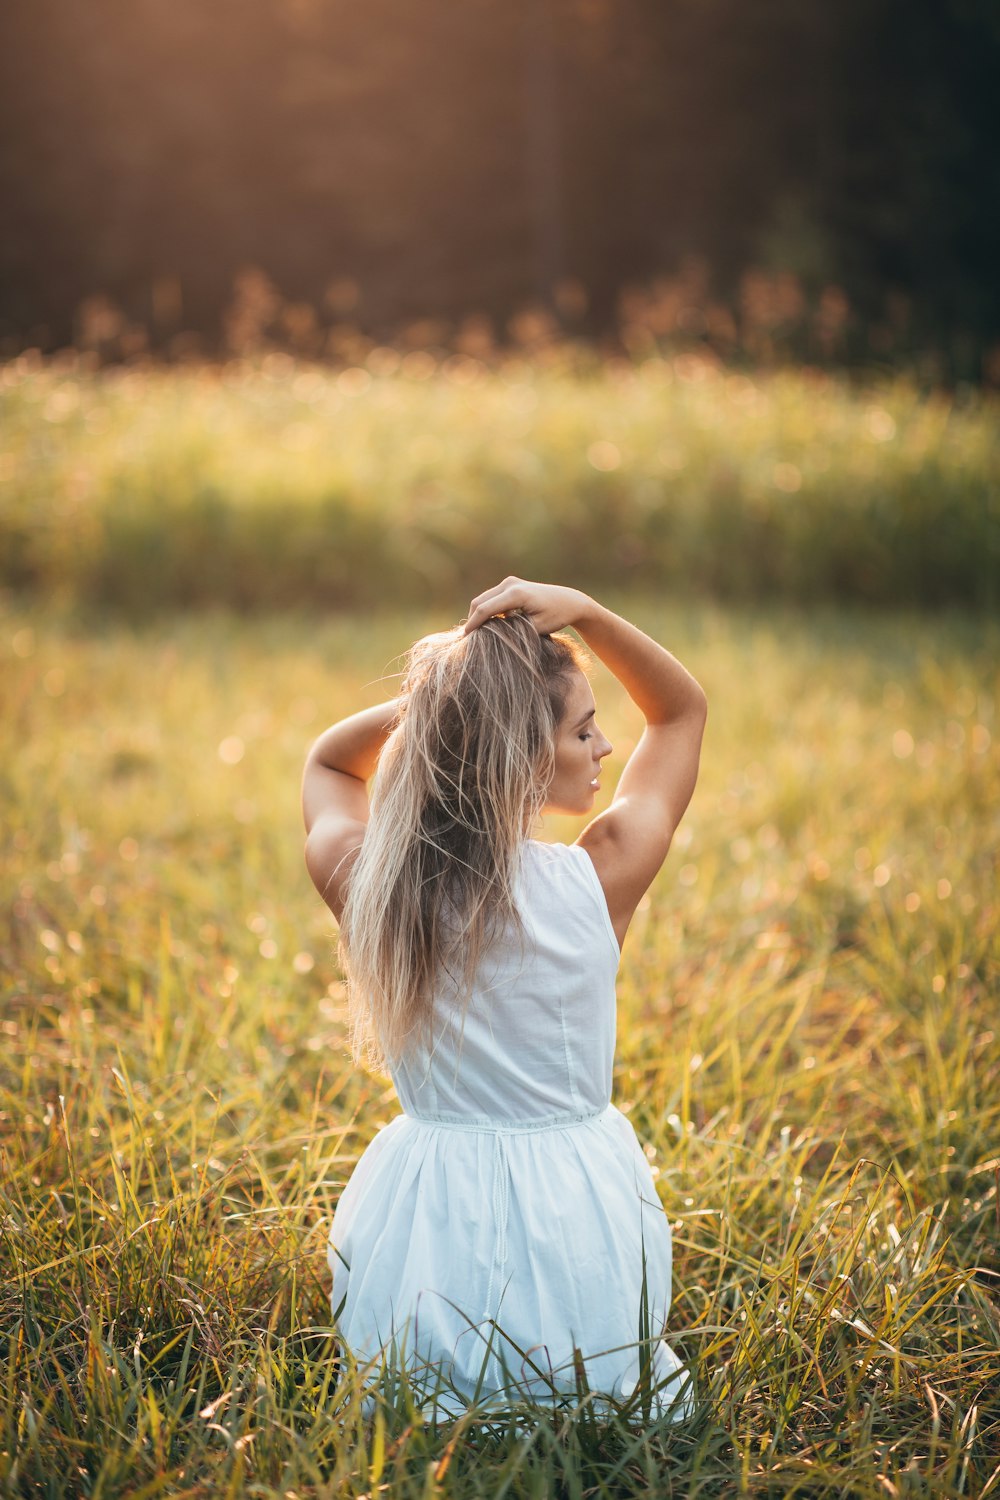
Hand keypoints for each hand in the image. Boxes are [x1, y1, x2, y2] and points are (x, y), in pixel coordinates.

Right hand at [462, 577, 590, 636]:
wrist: (569, 601)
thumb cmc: (556, 616)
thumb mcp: (536, 628)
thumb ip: (514, 630)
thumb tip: (492, 634)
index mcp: (516, 594)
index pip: (486, 609)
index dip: (473, 624)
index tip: (465, 639)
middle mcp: (510, 584)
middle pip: (480, 602)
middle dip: (472, 620)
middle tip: (467, 640)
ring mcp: (509, 583)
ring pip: (483, 599)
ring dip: (478, 615)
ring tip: (475, 634)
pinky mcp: (510, 585)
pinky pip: (491, 598)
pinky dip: (486, 611)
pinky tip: (486, 626)